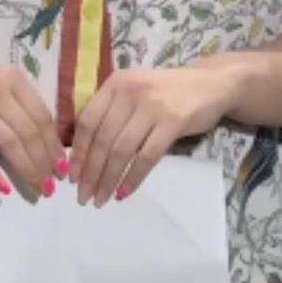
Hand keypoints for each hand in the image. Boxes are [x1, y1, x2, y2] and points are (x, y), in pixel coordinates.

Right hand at [0, 54, 66, 198]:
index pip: (42, 115)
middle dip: (43, 162)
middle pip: (28, 131)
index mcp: (12, 78)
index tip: (62, 168)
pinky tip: (3, 188)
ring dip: (25, 169)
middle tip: (50, 186)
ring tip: (36, 189)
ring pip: (8, 142)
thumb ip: (20, 110)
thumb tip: (50, 151)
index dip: (54, 145)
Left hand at [69, 64, 235, 206]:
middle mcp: (130, 91)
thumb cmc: (166, 92)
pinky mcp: (173, 121)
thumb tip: (81, 154)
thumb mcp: (133, 91)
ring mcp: (153, 106)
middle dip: (90, 172)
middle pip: (102, 139)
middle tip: (84, 196)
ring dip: (108, 179)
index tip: (71, 177)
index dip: (78, 152)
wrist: (210, 84)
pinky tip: (124, 192)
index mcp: (115, 83)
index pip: (87, 121)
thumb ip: (110, 113)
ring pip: (122, 150)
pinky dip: (133, 177)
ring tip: (101, 199)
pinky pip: (147, 156)